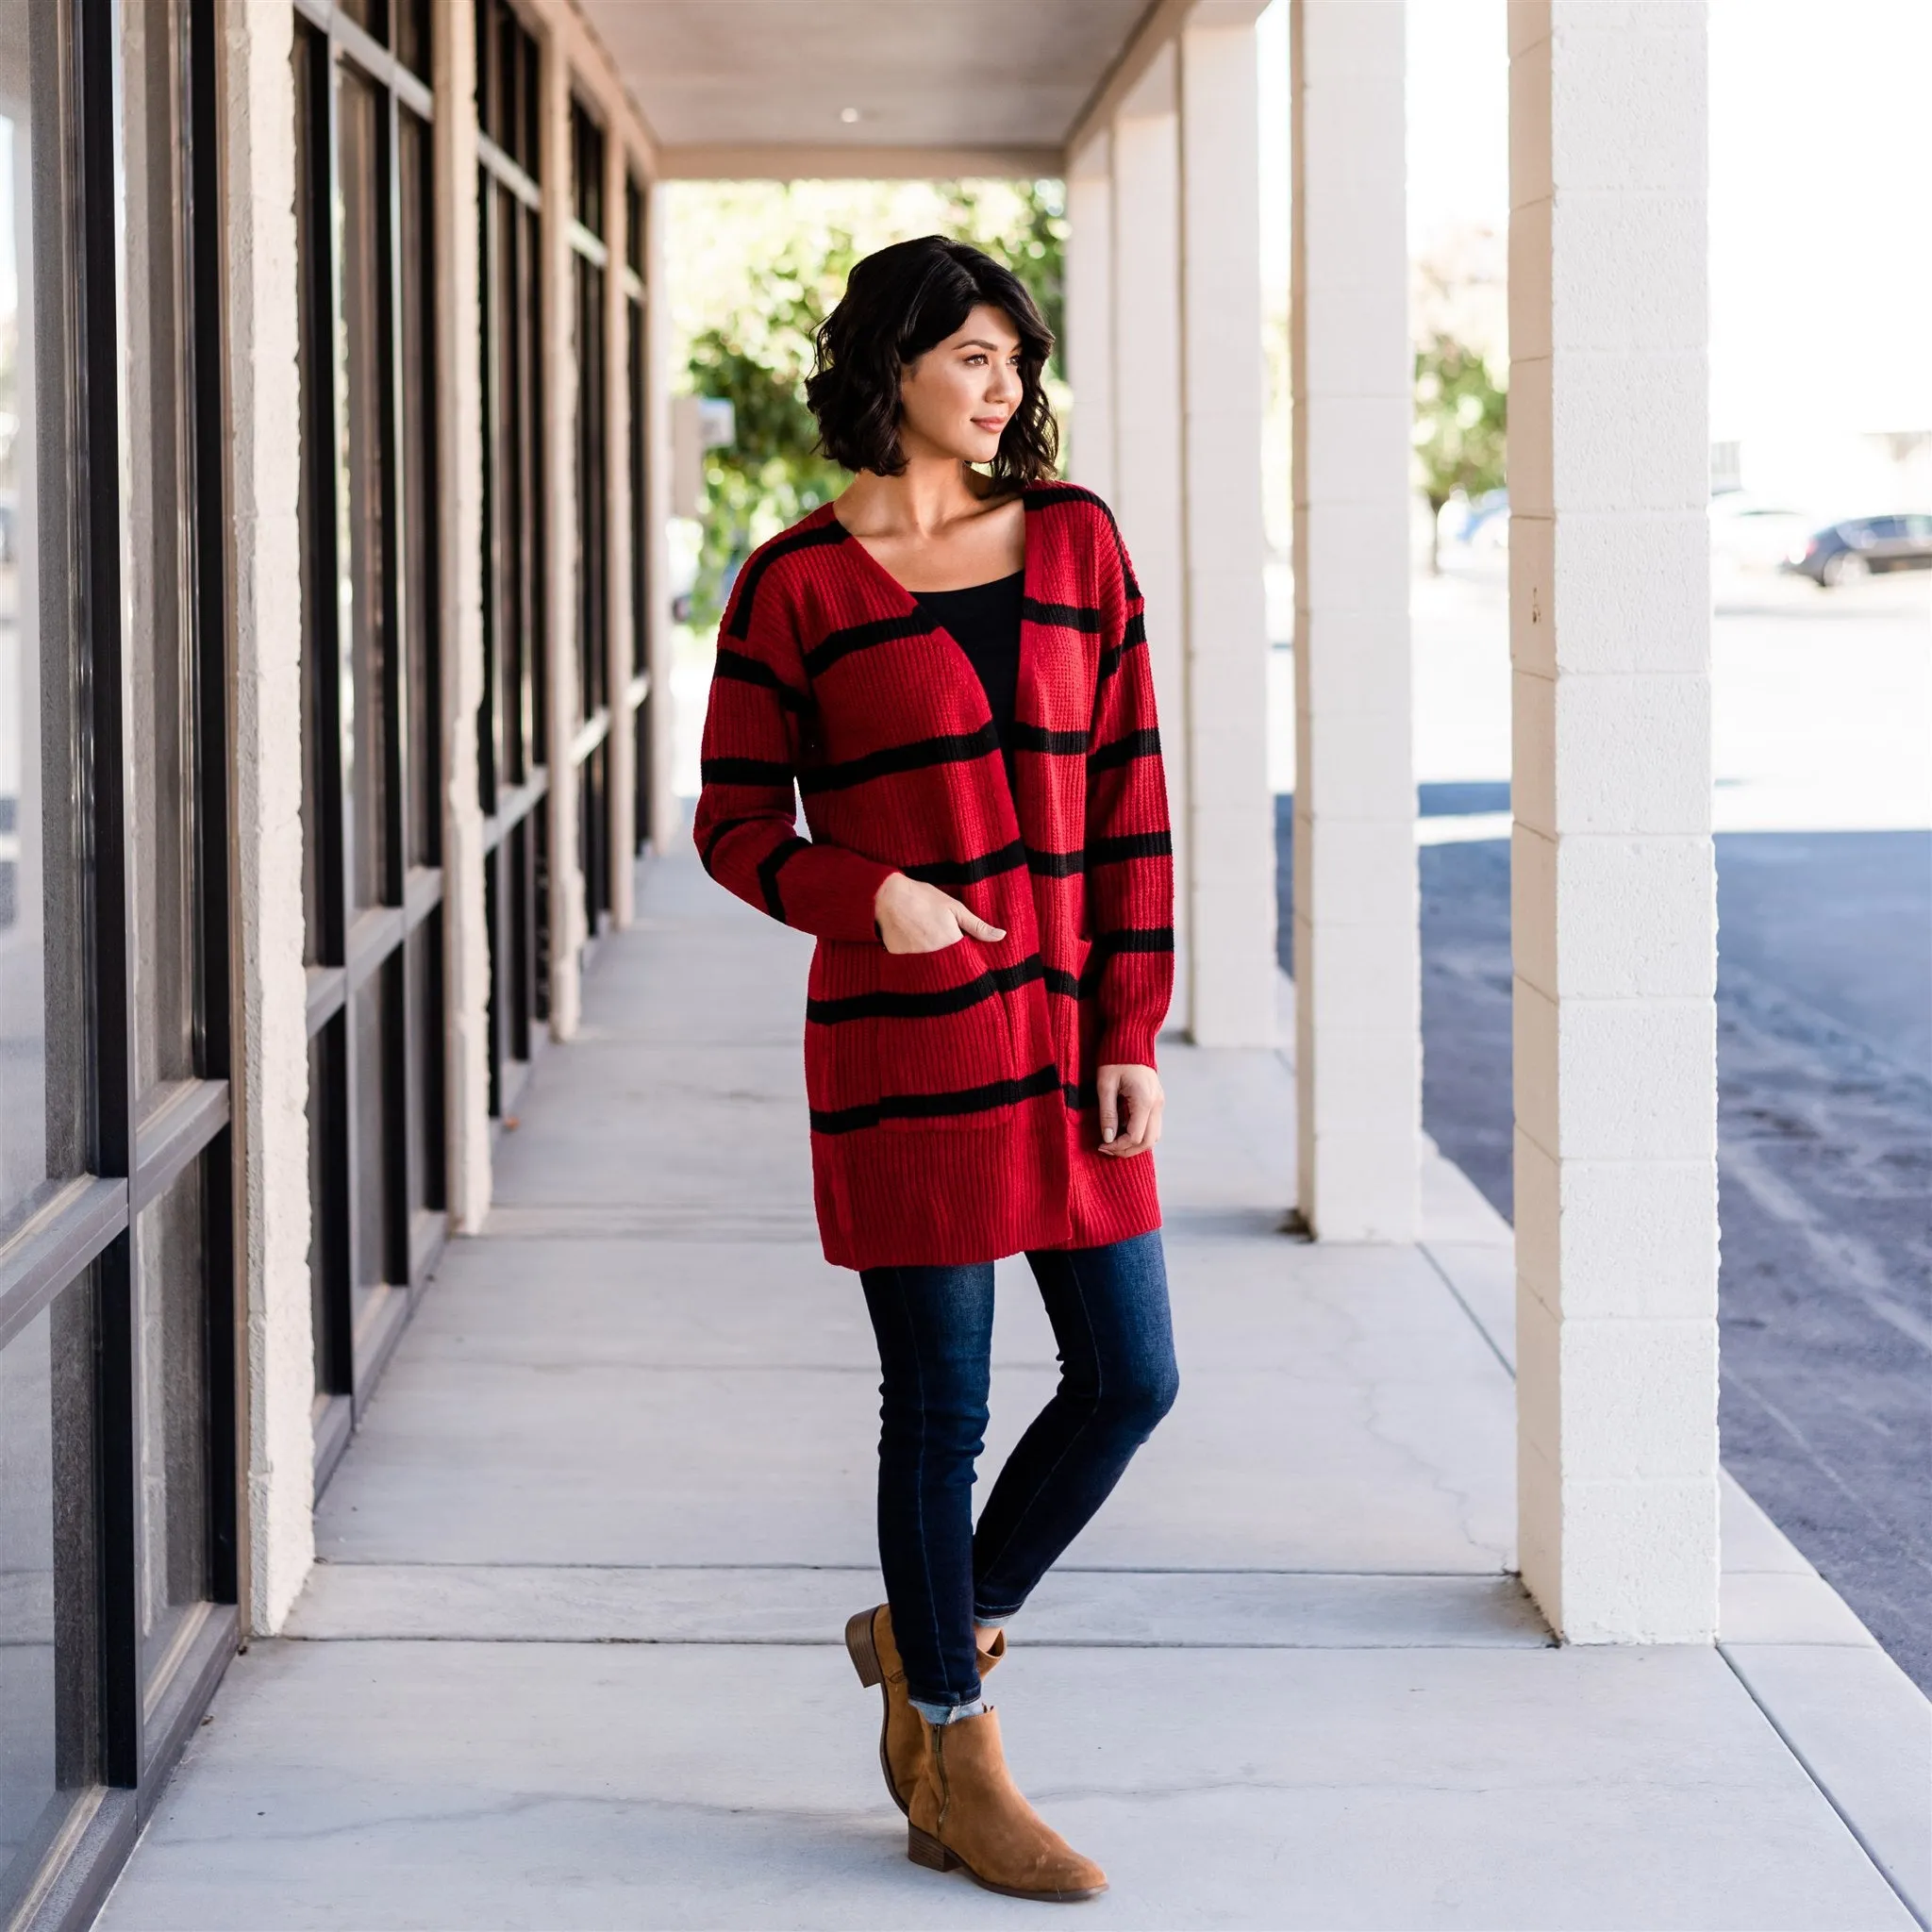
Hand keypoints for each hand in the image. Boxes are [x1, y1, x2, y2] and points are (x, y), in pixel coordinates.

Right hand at [873, 872, 1006, 955]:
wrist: (887, 897)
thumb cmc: (922, 898)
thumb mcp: (954, 908)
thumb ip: (978, 925)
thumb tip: (1002, 936)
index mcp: (952, 943)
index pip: (967, 957)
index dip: (966, 950)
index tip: (963, 943)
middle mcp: (936, 956)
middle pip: (950, 963)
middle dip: (949, 955)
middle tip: (938, 936)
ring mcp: (917, 960)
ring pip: (932, 965)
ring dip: (932, 957)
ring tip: (924, 937)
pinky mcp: (900, 960)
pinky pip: (913, 964)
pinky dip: (915, 956)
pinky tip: (910, 940)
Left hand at [1096, 1064, 1162, 1156]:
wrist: (1130, 1039)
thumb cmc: (1114, 1059)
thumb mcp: (1105, 1086)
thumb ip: (1107, 1113)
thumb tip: (1108, 1138)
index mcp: (1144, 1100)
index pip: (1135, 1137)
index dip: (1118, 1146)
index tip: (1101, 1145)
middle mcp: (1157, 1104)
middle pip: (1148, 1142)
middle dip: (1127, 1150)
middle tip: (1106, 1148)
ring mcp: (1160, 1103)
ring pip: (1153, 1136)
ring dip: (1134, 1144)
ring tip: (1113, 1142)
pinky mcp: (1157, 1101)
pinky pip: (1152, 1126)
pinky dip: (1139, 1134)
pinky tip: (1122, 1130)